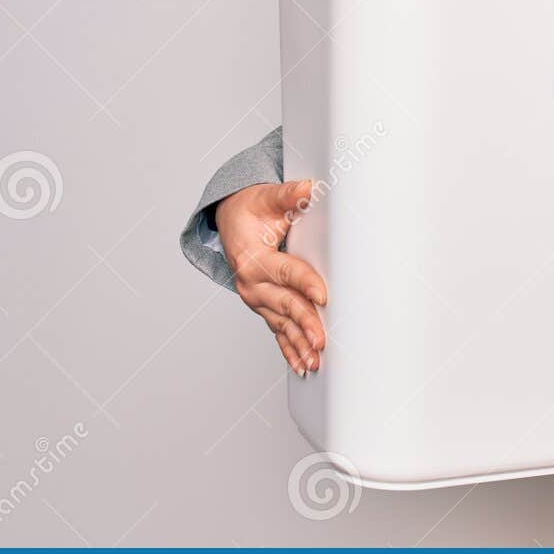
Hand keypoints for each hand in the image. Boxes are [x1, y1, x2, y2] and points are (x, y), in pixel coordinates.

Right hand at [215, 180, 327, 377]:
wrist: (231, 220)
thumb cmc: (253, 209)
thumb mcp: (268, 198)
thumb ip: (289, 195)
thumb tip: (309, 187)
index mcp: (254, 258)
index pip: (285, 272)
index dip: (304, 284)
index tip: (323, 296)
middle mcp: (252, 283)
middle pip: (284, 304)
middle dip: (304, 323)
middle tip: (322, 340)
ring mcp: (256, 298)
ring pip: (281, 324)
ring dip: (298, 344)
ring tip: (315, 362)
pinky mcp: (263, 306)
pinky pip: (277, 331)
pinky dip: (289, 350)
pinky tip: (303, 366)